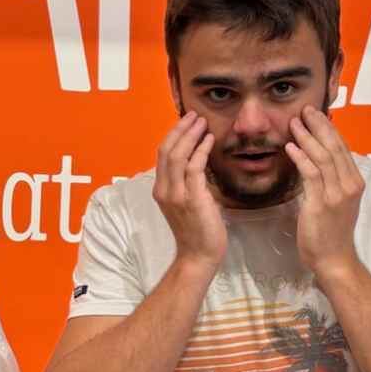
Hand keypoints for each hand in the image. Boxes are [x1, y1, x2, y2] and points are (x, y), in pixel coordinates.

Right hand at [153, 113, 226, 275]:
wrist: (198, 255)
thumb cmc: (197, 231)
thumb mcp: (186, 203)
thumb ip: (187, 184)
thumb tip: (198, 163)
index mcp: (160, 190)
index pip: (162, 155)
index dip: (173, 135)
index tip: (186, 122)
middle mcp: (164, 190)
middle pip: (167, 150)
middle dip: (180, 129)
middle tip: (194, 115)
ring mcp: (176, 194)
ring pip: (178, 155)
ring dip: (191, 135)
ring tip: (202, 122)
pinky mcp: (192, 198)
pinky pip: (194, 167)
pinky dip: (202, 150)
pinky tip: (210, 141)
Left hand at [285, 106, 365, 280]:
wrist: (334, 259)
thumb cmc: (332, 232)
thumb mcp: (338, 201)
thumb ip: (332, 180)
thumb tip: (318, 159)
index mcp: (355, 182)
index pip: (342, 148)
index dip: (329, 129)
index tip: (316, 114)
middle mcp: (350, 184)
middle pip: (334, 147)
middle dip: (319, 126)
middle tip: (305, 110)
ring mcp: (337, 194)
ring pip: (323, 156)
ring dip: (307, 137)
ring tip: (294, 123)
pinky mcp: (322, 203)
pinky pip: (311, 174)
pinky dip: (301, 158)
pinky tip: (290, 147)